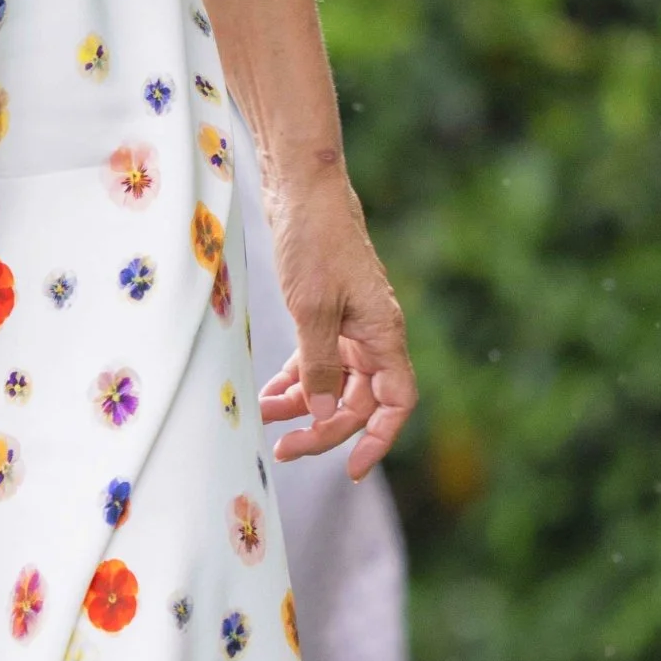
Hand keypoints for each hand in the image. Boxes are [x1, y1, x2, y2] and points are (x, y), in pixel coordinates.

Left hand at [258, 176, 415, 478]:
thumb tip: (323, 415)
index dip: (378, 439)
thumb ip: (319, 366)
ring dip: (303, 406)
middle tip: (284, 448)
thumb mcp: (312, 310)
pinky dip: (295, 380)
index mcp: (384, 335)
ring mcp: (350, 326)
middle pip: (358, 401)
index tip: (353, 469)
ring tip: (264, 418)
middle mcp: (373, 335)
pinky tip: (268, 395)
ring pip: (333, 384)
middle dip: (323, 428)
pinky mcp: (326, 314)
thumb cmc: (314, 243)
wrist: (303, 191)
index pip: (395, 403)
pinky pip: (317, 362)